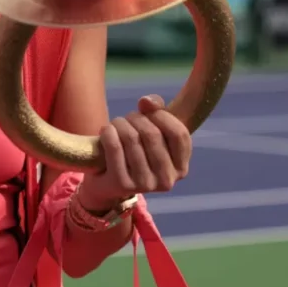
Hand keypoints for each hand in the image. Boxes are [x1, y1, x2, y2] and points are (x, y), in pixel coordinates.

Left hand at [75, 95, 191, 212]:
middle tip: (126, 119)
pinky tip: (106, 131)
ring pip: (131, 138)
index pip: (179, 134)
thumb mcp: (152, 132)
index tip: (147, 110)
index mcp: (181, 168)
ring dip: (119, 124)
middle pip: (152, 134)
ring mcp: (145, 185)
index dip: (162, 115)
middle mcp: (167, 180)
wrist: (107, 182)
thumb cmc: (135, 152)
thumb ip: (157, 110)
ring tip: (115, 125)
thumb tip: (146, 101)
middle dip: (136, 118)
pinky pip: (114, 147)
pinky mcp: (122, 184)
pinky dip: (108, 132)